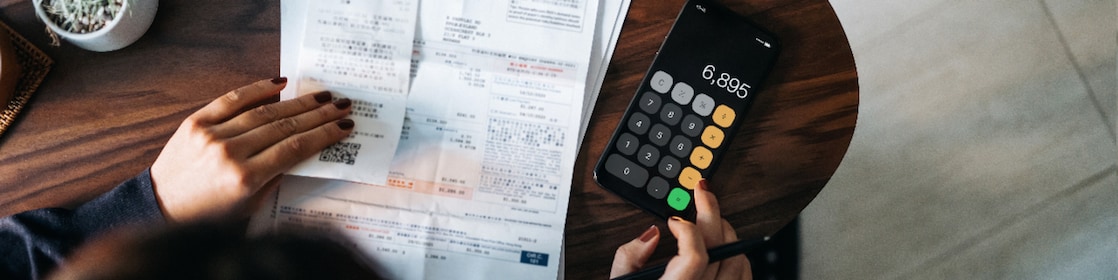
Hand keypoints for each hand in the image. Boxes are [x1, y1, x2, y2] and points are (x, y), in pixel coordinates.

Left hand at [150, 77, 353, 222]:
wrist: (161, 206)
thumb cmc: (208, 213)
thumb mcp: (250, 205)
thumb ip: (276, 176)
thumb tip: (303, 148)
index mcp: (245, 178)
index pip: (295, 148)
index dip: (323, 135)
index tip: (344, 127)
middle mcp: (229, 153)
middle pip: (285, 126)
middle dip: (318, 115)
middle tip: (341, 105)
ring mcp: (212, 135)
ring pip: (264, 111)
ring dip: (297, 102)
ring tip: (322, 95)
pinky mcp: (196, 122)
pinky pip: (231, 100)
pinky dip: (257, 89)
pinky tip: (280, 83)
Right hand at [610, 179, 751, 279]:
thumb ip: (628, 259)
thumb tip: (650, 234)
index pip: (694, 255)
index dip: (688, 229)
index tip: (674, 219)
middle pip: (722, 251)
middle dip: (713, 214)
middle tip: (702, 195)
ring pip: (739, 262)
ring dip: (728, 233)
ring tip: (713, 218)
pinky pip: (744, 278)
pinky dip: (739, 257)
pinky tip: (726, 248)